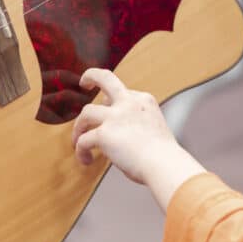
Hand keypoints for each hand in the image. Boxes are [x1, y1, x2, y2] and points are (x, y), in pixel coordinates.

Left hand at [72, 69, 204, 210]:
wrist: (165, 165)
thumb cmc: (163, 155)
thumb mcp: (154, 127)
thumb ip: (137, 124)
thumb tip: (119, 137)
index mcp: (144, 101)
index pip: (123, 93)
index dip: (113, 103)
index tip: (110, 111)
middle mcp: (129, 103)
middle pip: (105, 78)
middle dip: (91, 76)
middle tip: (85, 82)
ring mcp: (115, 116)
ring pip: (86, 112)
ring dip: (79, 126)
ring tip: (77, 139)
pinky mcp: (104, 134)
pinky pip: (83, 140)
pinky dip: (81, 151)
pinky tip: (86, 160)